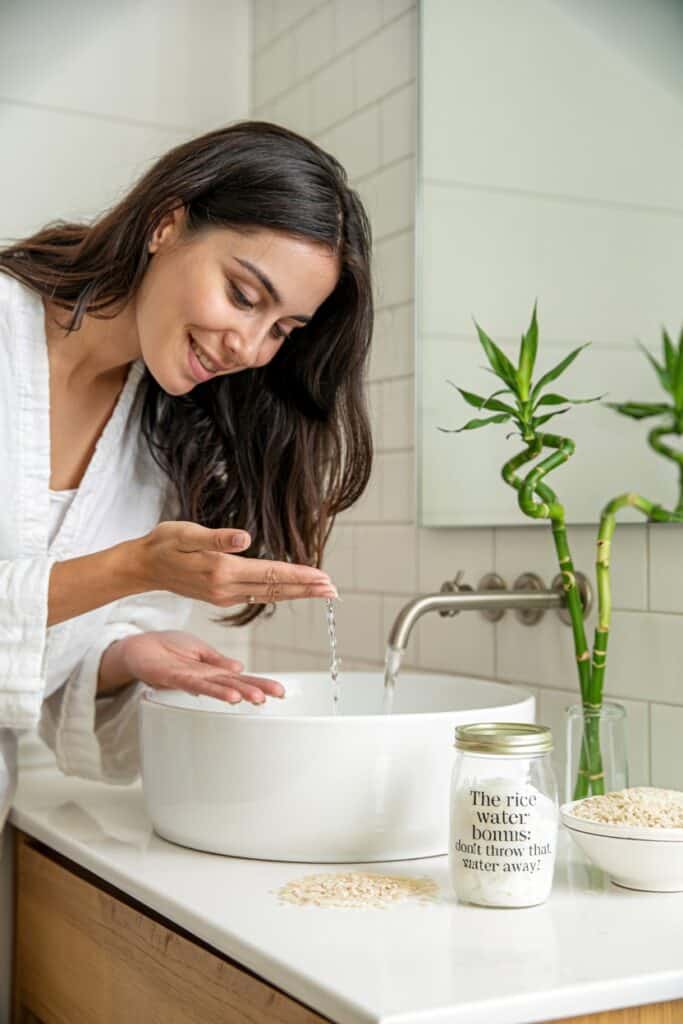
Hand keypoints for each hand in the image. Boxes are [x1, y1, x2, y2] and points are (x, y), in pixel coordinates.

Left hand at [117, 630, 284, 703]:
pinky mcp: (172, 675)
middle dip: (256, 689)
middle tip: (277, 695)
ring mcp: (189, 678)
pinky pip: (194, 683)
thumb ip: (218, 661)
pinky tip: (227, 695)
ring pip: (217, 686)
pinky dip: (212, 689)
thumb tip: (241, 668)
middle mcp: (203, 677)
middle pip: (233, 682)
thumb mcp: (198, 650)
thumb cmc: (167, 649)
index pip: (240, 676)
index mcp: (212, 669)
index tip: (280, 690)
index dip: (260, 682)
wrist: (136, 649)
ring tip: (255, 699)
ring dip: (237, 693)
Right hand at [131, 522, 336, 606]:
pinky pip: (257, 595)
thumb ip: (216, 537)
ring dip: (297, 593)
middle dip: (307, 590)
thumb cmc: (163, 544)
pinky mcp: (220, 596)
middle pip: (275, 589)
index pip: (270, 574)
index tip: (323, 578)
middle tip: (334, 590)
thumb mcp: (185, 533)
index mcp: (222, 571)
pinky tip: (291, 589)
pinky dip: (278, 592)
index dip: (299, 576)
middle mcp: (226, 589)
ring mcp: (223, 596)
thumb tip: (246, 538)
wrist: (142, 566)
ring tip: (321, 591)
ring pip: (268, 594)